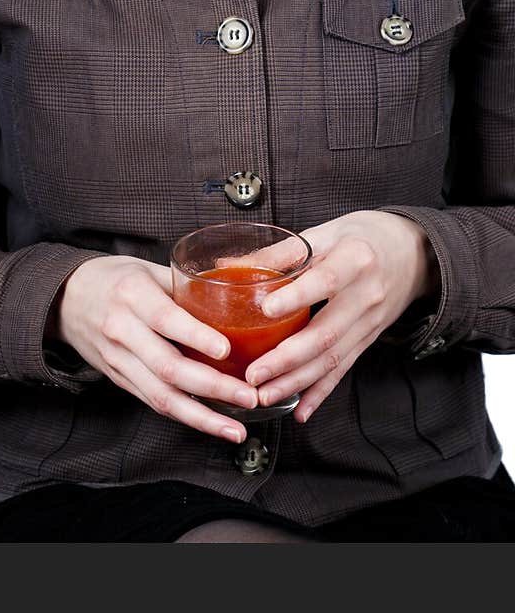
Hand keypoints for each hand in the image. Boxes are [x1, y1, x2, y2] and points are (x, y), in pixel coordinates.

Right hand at [53, 255, 259, 442]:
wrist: (65, 298)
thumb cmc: (113, 278)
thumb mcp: (145, 268)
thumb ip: (183, 286)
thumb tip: (231, 300)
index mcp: (132, 294)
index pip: (166, 319)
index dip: (196, 337)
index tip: (226, 350)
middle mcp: (122, 330)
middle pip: (168, 367)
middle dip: (212, 387)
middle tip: (248, 395)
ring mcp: (118, 360)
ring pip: (161, 396)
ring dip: (202, 416)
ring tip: (235, 428)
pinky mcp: (119, 379)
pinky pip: (153, 402)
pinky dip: (185, 415)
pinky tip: (211, 422)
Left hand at [243, 211, 440, 421]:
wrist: (413, 253)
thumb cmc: (363, 237)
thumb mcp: (326, 231)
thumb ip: (281, 252)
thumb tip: (229, 267)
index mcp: (355, 259)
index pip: (325, 280)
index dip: (296, 296)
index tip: (266, 310)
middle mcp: (366, 295)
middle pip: (327, 332)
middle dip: (288, 359)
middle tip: (254, 374)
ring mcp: (369, 322)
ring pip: (333, 358)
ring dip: (298, 382)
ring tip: (266, 395)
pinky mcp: (368, 340)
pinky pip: (343, 369)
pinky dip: (321, 392)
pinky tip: (301, 410)